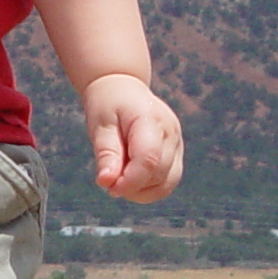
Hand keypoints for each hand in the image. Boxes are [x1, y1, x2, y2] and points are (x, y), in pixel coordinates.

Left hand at [83, 73, 182, 200]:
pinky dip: (149, 188)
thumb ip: (106, 154)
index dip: (130, 181)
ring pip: (167, 183)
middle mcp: (171, 132)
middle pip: (158, 174)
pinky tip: (129, 181)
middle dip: (132, 186)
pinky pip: (168, 181)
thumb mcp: (100, 126)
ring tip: (118, 181)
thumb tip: (107, 183)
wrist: (122, 87)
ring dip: (141, 191)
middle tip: (108, 182)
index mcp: (150, 119)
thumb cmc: (107, 105)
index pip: (148, 159)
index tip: (109, 188)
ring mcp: (177, 143)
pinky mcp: (177, 153)